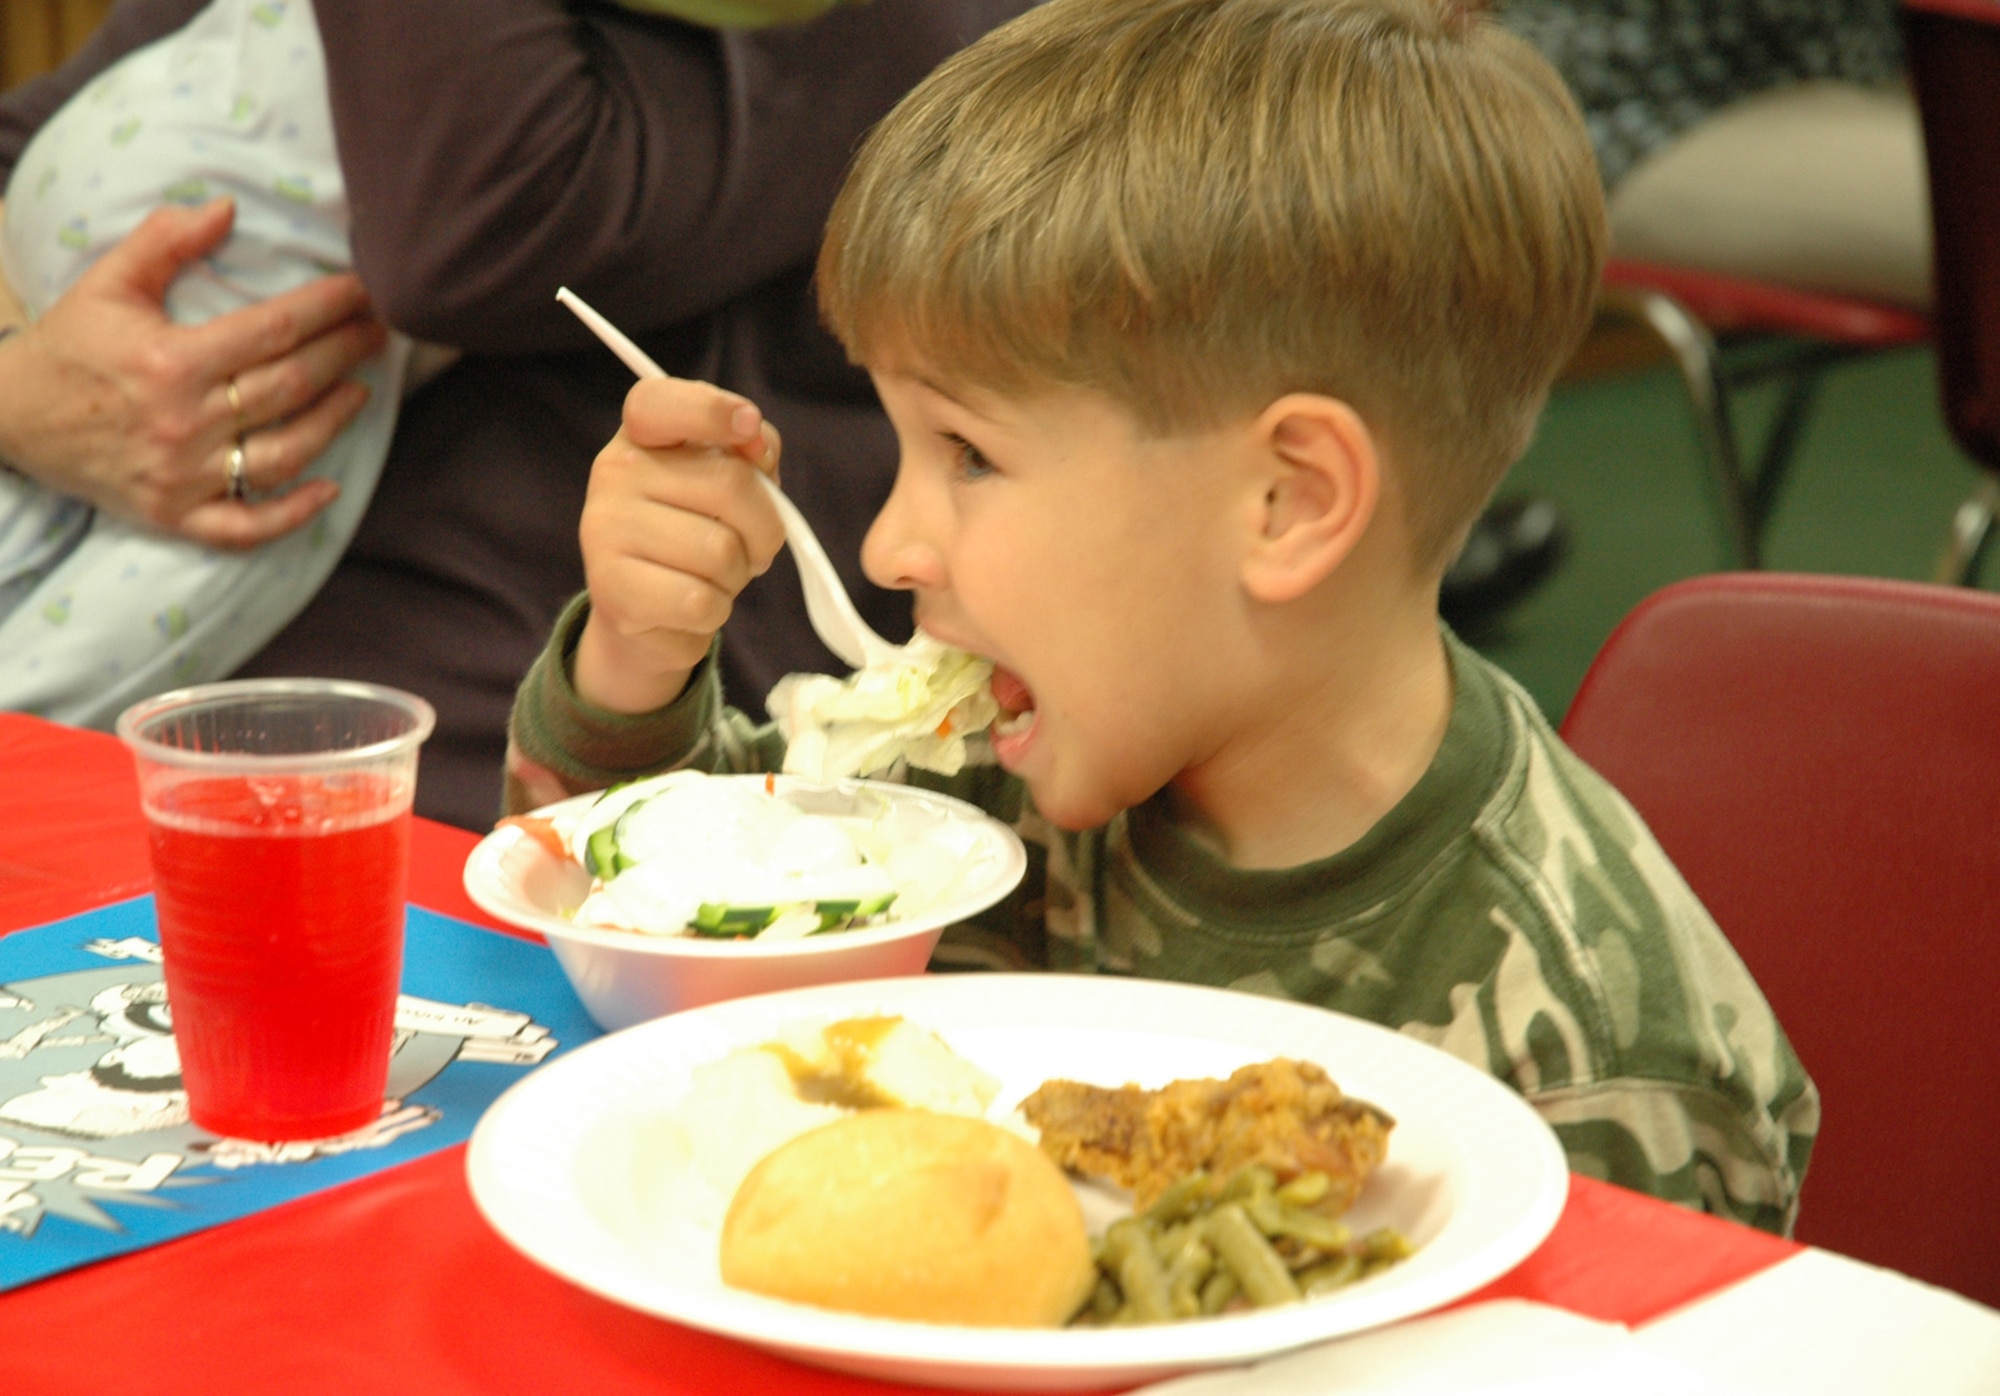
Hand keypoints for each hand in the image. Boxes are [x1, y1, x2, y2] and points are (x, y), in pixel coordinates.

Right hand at [0, 199, 388, 549]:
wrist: (7, 417)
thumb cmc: (68, 346)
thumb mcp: (107, 282)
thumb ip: (164, 240)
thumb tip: (227, 209)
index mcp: (171, 361)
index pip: (275, 330)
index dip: (329, 308)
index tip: (366, 292)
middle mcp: (183, 421)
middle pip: (290, 386)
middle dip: (344, 355)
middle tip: (381, 332)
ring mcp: (182, 475)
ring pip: (282, 454)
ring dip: (333, 422)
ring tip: (361, 391)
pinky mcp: (176, 515)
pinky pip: (246, 527)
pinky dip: (292, 513)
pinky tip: (331, 489)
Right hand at [574, 376, 784, 713]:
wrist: (645, 612)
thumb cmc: (695, 535)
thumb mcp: (726, 483)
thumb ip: (749, 454)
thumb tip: (758, 447)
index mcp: (642, 436)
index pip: (660, 403)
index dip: (711, 408)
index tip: (748, 425)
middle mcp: (614, 472)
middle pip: (730, 484)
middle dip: (765, 526)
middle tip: (750, 545)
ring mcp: (605, 529)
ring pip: (722, 551)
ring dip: (738, 574)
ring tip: (713, 575)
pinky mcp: (611, 589)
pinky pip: (702, 601)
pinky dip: (716, 610)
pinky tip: (693, 603)